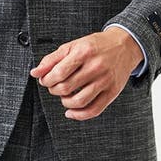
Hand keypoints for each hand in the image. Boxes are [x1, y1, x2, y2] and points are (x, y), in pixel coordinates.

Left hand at [29, 26, 143, 120]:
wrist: (124, 45)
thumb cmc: (96, 45)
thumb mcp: (73, 45)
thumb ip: (52, 59)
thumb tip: (35, 73)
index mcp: (83, 52)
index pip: (58, 73)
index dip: (47, 80)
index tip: (45, 80)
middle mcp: (96, 66)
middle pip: (66, 87)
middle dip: (54, 90)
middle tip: (54, 87)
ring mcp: (105, 80)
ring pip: (79, 101)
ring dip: (65, 102)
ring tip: (64, 97)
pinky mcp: (112, 92)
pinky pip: (94, 110)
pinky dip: (79, 115)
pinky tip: (71, 111)